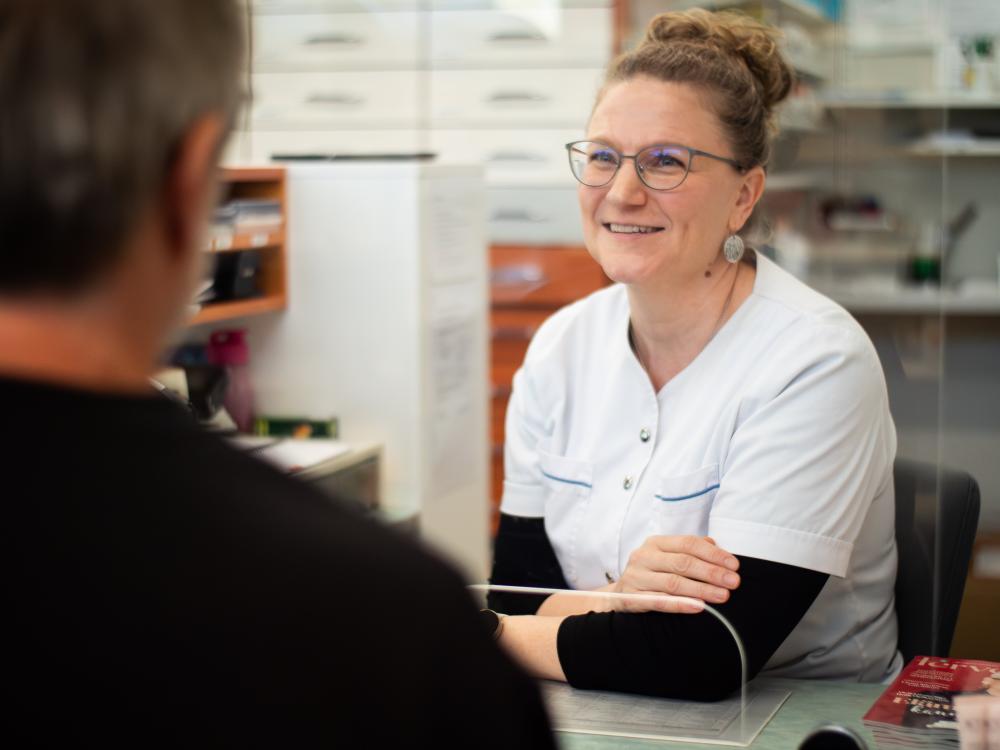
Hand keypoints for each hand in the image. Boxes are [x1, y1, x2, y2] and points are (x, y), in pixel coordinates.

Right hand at [609, 535, 739, 613]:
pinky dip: (680, 604)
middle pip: (683, 562)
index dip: (713, 553)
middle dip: (712, 572)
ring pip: (673, 582)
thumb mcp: (666, 556)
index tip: (734, 565)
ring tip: (723, 596)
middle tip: (733, 582)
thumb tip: (715, 545)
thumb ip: (689, 550)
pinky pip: (659, 601)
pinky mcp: (630, 597)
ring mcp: (636, 577)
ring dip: (701, 589)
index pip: (688, 544)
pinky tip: (699, 607)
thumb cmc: (650, 574)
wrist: (617, 596)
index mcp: (655, 543)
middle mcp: (643, 556)